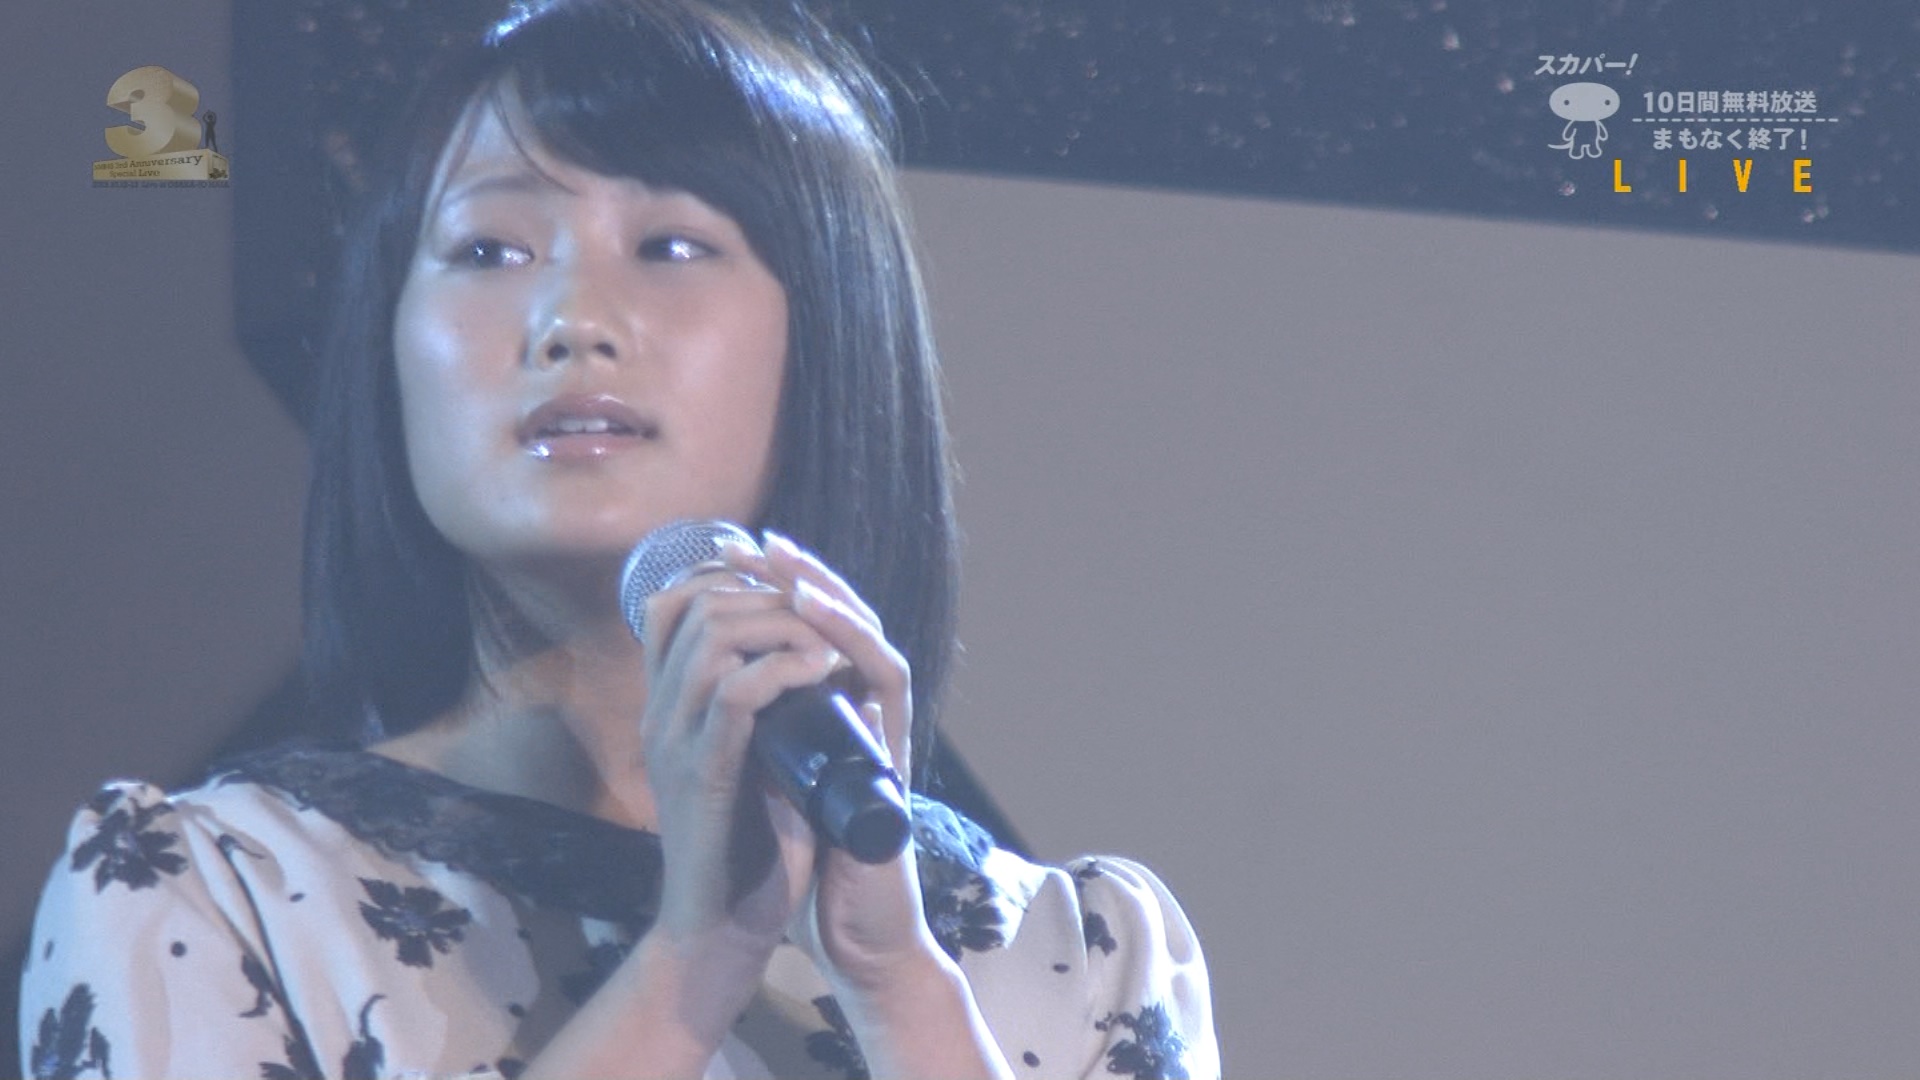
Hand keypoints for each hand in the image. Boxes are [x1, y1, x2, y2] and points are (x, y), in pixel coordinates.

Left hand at [728, 532, 942, 989]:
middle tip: (757, 541)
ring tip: (788, 569)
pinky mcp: (891, 761)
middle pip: (842, 622)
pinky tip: (819, 626)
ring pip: (870, 641)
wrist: (845, 932)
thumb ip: (748, 733)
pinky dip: (854, 650)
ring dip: (829, 600)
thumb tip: (700, 685)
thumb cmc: (802, 864)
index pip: (809, 631)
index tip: (728, 554)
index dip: (774, 588)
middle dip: (798, 576)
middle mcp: (859, 714)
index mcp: (826, 715)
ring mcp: (879, 733)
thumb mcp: (759, 781)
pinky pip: (885, 685)